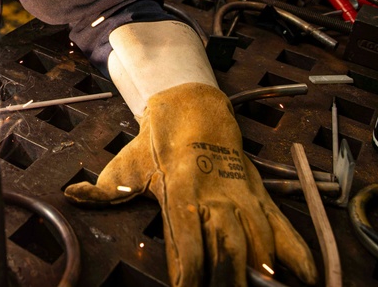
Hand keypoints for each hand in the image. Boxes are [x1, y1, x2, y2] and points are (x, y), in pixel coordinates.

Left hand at [65, 83, 316, 286]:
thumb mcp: (126, 164)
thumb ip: (101, 188)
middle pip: (225, 244)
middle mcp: (214, 196)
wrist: (193, 107)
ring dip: (262, 269)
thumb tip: (70, 195)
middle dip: (226, 275)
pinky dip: (298, 254)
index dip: (188, 269)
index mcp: (179, 191)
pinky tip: (306, 280)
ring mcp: (240, 196)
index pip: (185, 238)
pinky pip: (284, 226)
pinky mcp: (259, 195)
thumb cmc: (155, 144)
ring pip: (257, 237)